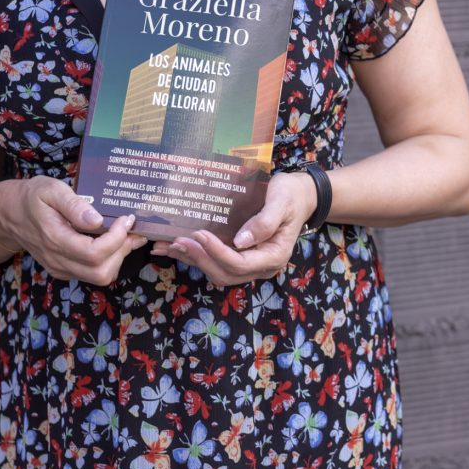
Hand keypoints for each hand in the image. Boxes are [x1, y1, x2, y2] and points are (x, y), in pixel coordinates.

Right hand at [0, 177, 146, 283]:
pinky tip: (113, 240)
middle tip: (132, 229)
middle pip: (101, 272)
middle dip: (123, 251)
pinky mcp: (63, 269)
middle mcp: (58, 260)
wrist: (10, 213)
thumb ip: (73, 205)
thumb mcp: (51, 190)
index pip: (94, 253)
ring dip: (118, 257)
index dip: (116, 239)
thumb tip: (97, 220)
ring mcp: (60, 268)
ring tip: (127, 234)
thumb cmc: (32, 197)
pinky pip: (92, 274)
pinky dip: (109, 260)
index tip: (126, 218)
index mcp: (55, 239)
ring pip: (99, 277)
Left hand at [150, 170, 317, 286]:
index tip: (199, 234)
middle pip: (225, 272)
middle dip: (199, 258)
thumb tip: (241, 241)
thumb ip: (264, 222)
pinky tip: (177, 247)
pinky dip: (197, 256)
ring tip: (169, 246)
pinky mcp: (241, 256)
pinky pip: (217, 262)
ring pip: (217, 271)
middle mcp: (261, 265)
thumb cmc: (291, 195)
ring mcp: (251, 263)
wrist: (300, 195)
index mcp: (273, 255)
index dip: (216, 252)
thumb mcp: (282, 203)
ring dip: (193, 260)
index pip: (239, 263)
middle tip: (177, 241)